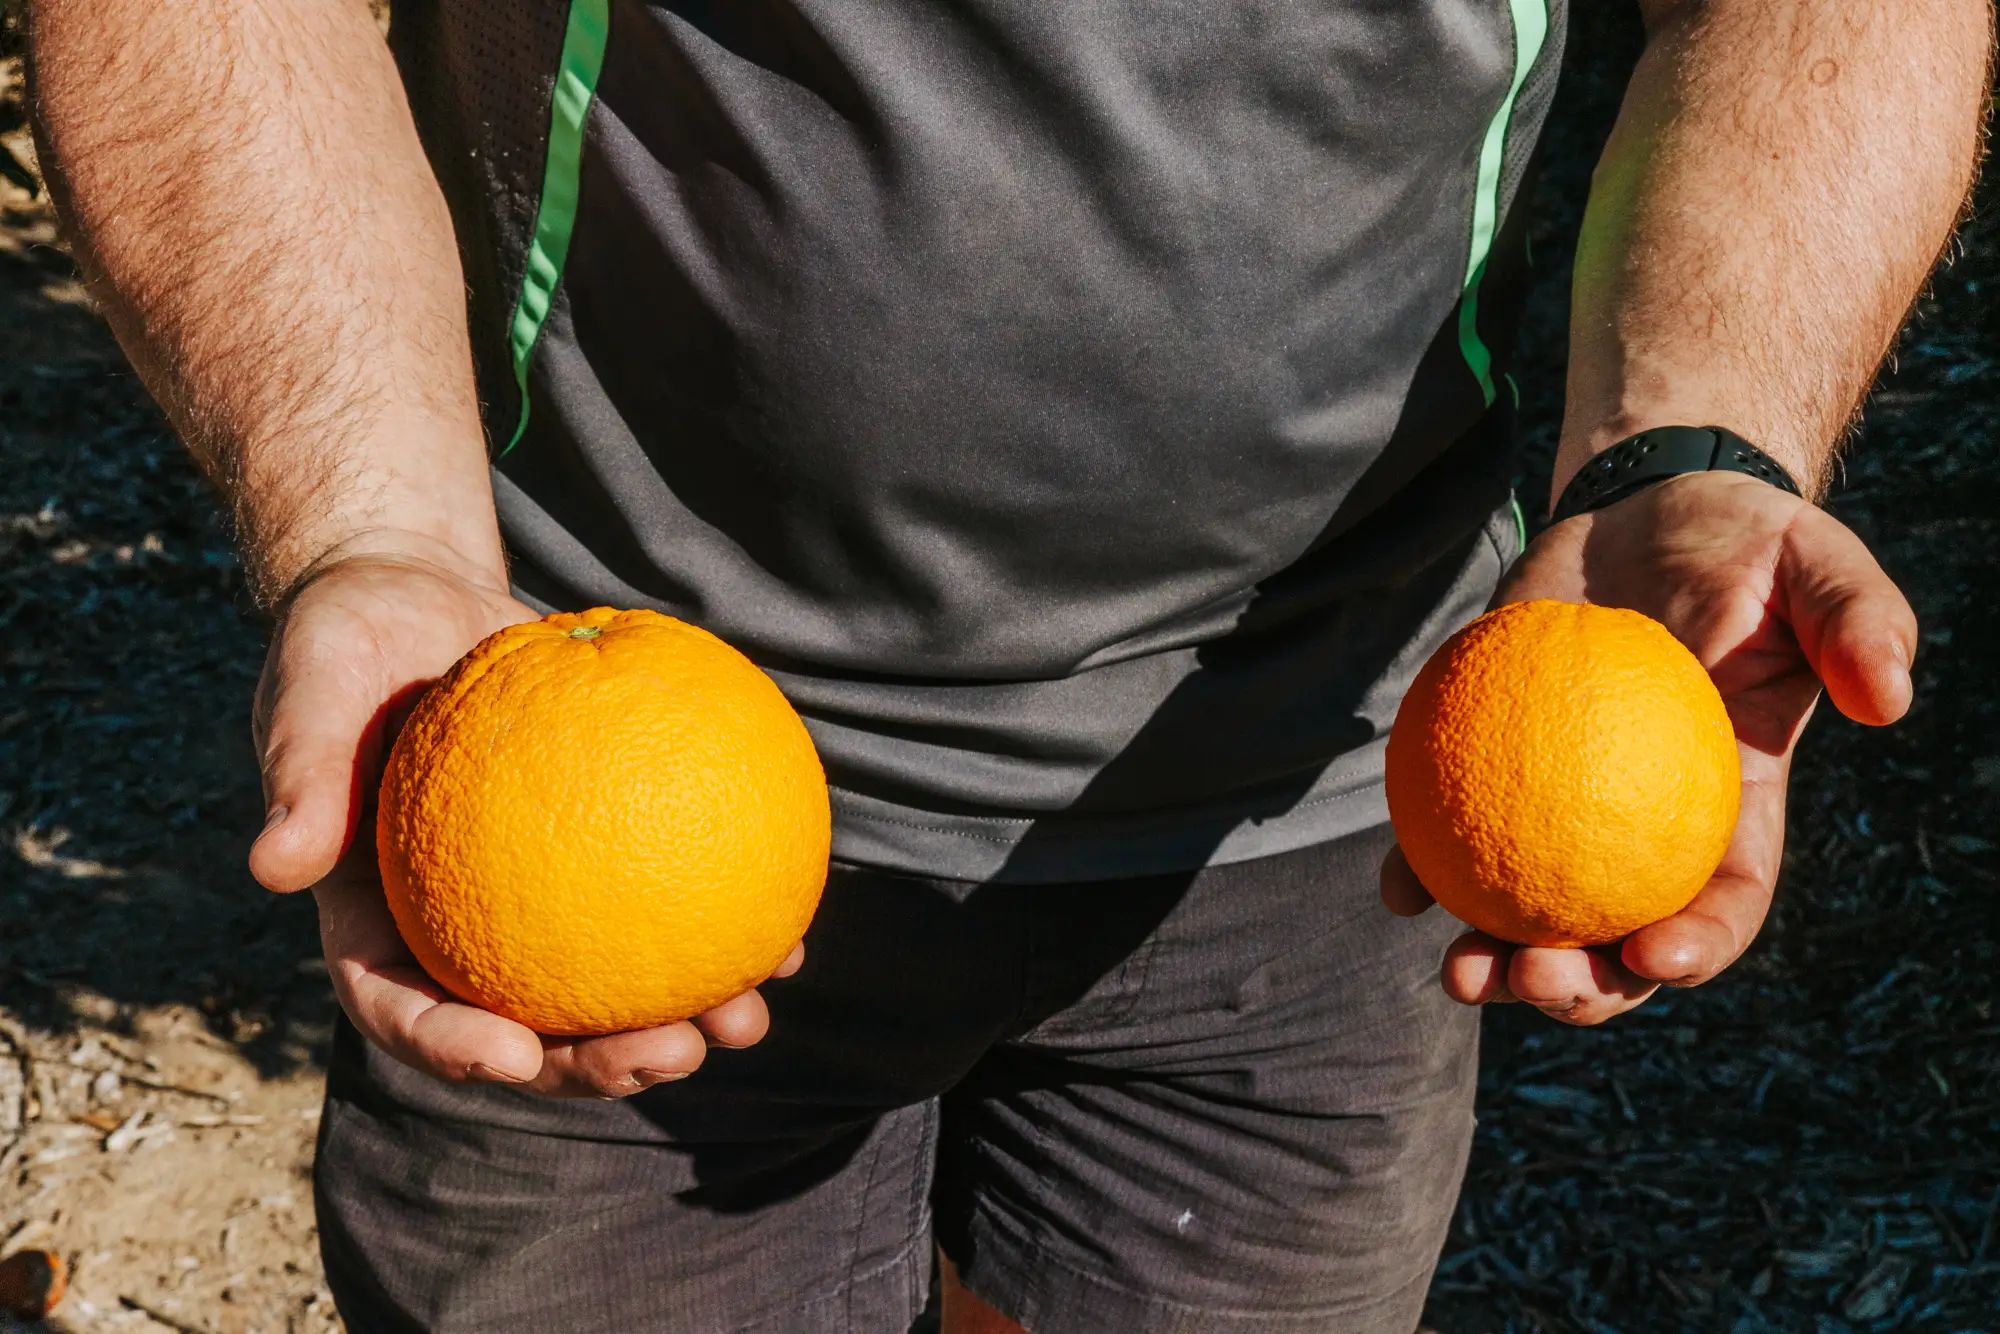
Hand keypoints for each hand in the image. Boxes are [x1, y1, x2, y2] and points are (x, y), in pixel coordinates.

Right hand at [249, 536, 797, 1094]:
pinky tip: (787, 938)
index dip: (453, 1048)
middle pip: (525, 1027)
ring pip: (607, 984)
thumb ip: (299, 773)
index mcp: (376, 919)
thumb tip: (274, 868)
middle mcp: (457, 927)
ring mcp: (534, 900)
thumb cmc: (346, 642)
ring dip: (680, 1019)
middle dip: (598, 1063)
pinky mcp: (599, 858)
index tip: (513, 1057)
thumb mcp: (311, 690)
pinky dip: (718, 924)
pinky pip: (662, 899)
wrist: (417, 596)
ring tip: (748, 1018)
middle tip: (673, 1053)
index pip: (402, 1006)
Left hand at [1381, 473, 1915, 1023]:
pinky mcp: (1492, 766)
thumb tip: (1888, 700)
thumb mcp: (1820, 567)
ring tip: (1461, 973)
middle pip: (1618, 940)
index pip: (1723, 903)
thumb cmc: (1745, 544)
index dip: (1695, 948)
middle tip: (1534, 979)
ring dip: (1494, 957)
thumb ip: (1861, 624)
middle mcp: (1644, 826)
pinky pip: (1454, 832)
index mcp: (1730, 808)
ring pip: (1529, 910)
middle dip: (1582, 988)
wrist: (1644, 509)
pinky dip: (1423, 869)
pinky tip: (1397, 889)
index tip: (1654, 956)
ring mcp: (1562, 804)